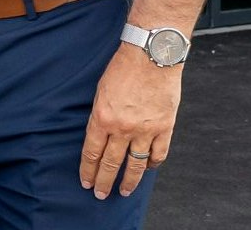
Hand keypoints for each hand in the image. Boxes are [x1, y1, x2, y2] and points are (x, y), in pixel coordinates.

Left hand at [79, 44, 180, 199]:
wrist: (151, 55)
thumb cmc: (123, 68)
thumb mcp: (100, 91)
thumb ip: (100, 115)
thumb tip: (99, 135)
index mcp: (102, 118)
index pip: (91, 152)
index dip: (88, 169)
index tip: (85, 181)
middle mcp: (123, 128)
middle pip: (111, 163)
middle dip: (103, 181)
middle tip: (99, 194)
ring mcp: (146, 130)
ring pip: (135, 165)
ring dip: (129, 181)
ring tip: (124, 191)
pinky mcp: (165, 127)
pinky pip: (159, 154)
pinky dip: (152, 164)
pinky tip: (147, 169)